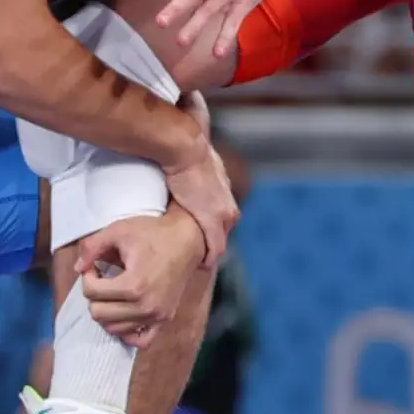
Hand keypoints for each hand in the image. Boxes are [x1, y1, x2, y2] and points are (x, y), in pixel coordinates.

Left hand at [75, 211, 206, 346]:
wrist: (187, 240)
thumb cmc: (152, 233)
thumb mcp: (118, 230)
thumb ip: (92, 247)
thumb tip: (77, 268)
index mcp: (133, 285)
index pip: (92, 293)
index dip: (87, 276)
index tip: (95, 265)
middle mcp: (145, 306)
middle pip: (99, 314)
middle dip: (94, 295)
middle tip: (102, 278)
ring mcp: (156, 317)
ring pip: (114, 329)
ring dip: (106, 311)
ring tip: (112, 292)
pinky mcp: (164, 320)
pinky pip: (140, 341)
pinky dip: (126, 331)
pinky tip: (123, 312)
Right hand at [161, 140, 237, 268]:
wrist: (185, 148)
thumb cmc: (186, 150)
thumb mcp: (198, 162)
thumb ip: (197, 172)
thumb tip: (184, 170)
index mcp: (224, 193)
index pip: (223, 217)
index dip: (212, 227)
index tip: (200, 234)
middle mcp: (229, 205)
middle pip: (224, 231)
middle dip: (212, 240)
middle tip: (196, 249)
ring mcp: (223, 215)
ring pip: (220, 242)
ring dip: (209, 250)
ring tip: (196, 258)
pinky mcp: (212, 223)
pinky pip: (214, 248)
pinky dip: (208, 258)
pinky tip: (201, 265)